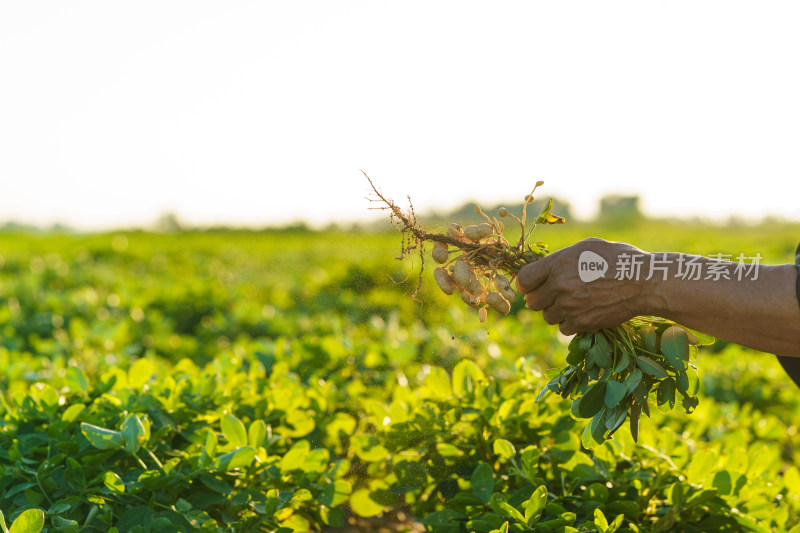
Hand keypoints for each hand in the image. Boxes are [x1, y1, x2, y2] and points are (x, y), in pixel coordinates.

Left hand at [515, 238, 649, 334]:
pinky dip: (570, 323)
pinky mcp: (582, 323)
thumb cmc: (617, 259)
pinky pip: (563, 328)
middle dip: (541, 299)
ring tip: (573, 302)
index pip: (524, 279)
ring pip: (548, 317)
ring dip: (556, 312)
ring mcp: (570, 306)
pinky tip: (583, 312)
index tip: (531, 286)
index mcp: (558, 264)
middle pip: (532, 302)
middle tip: (554, 295)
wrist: (643, 282)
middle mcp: (560, 286)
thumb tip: (542, 270)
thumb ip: (560, 259)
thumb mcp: (586, 247)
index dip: (525, 284)